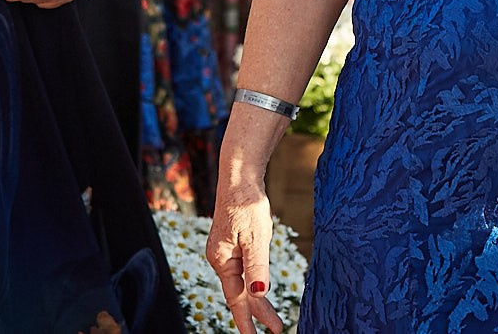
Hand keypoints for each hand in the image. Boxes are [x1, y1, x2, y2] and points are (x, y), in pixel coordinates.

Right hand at [206, 174, 286, 333]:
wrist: (240, 178)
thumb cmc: (246, 205)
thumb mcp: (256, 237)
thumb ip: (257, 266)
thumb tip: (260, 294)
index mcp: (222, 261)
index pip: (236, 298)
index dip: (247, 319)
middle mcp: (221, 260)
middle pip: (240, 293)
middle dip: (258, 313)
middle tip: (276, 329)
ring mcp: (227, 252)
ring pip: (243, 283)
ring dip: (257, 301)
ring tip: (273, 319)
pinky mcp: (234, 244)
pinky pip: (244, 270)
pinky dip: (254, 282)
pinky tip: (261, 290)